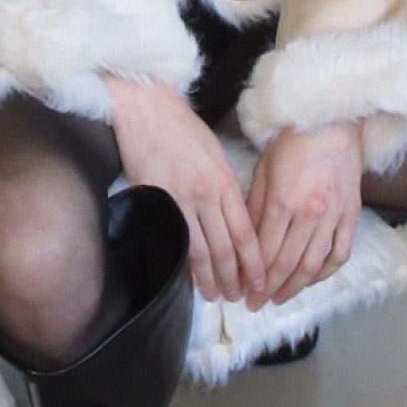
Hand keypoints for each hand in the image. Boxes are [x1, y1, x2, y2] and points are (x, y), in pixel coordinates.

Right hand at [104, 76, 264, 305]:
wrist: (146, 109)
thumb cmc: (183, 127)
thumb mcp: (216, 155)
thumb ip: (226, 189)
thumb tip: (233, 221)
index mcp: (226, 181)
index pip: (246, 233)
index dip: (254, 264)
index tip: (260, 283)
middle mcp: (206, 195)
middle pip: (225, 248)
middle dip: (234, 278)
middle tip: (239, 298)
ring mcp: (179, 200)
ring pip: (199, 251)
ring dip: (209, 278)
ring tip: (214, 295)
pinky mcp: (156, 201)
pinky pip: (173, 240)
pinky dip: (182, 263)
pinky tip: (186, 276)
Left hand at [246, 121, 362, 307]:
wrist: (334, 119)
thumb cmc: (293, 139)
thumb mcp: (264, 168)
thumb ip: (254, 206)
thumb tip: (244, 240)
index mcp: (283, 201)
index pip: (265, 252)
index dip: (253, 276)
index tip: (242, 290)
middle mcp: (309, 214)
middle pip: (287, 264)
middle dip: (269, 289)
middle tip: (256, 305)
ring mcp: (334, 216)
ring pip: (313, 265)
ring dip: (295, 287)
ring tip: (280, 299)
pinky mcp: (351, 214)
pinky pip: (340, 252)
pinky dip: (325, 271)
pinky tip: (312, 279)